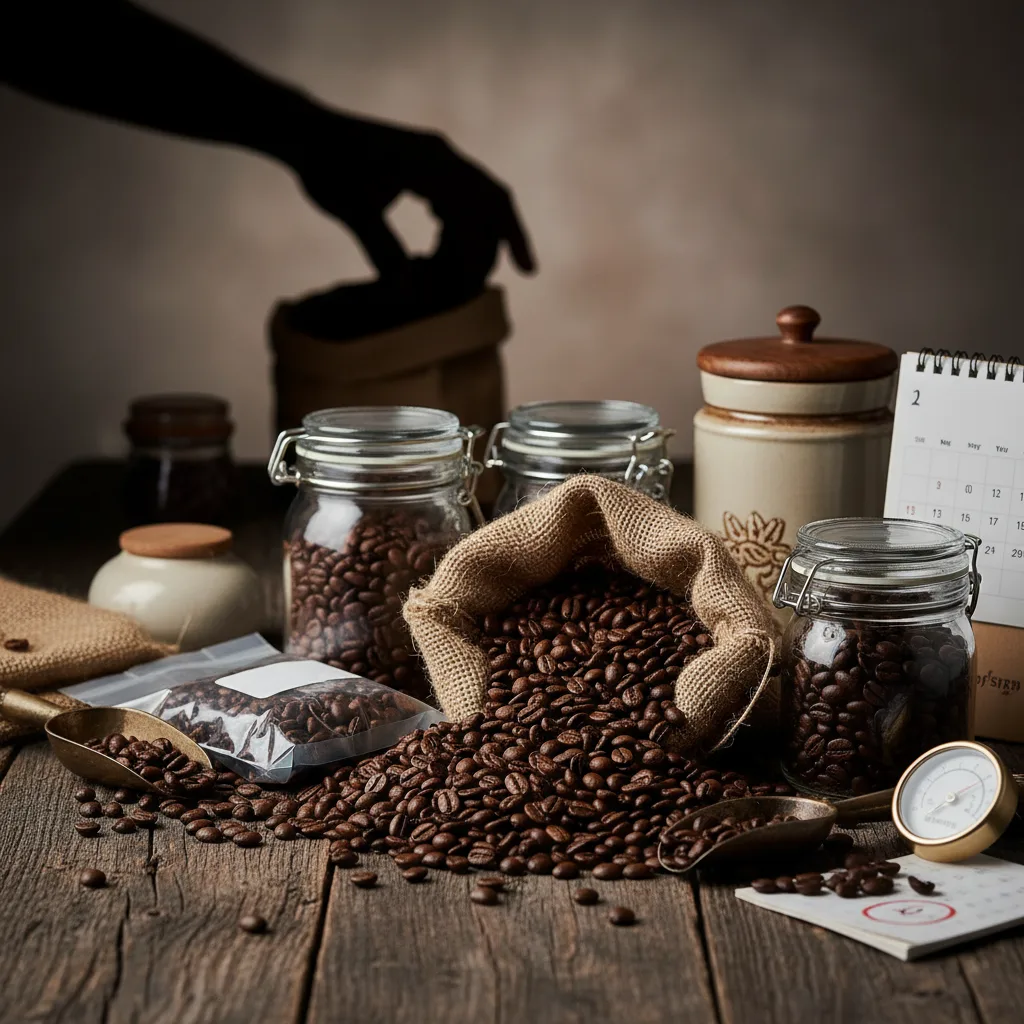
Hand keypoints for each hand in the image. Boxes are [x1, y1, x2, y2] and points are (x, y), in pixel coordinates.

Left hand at [293, 111, 534, 287]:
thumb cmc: (326, 169)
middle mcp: (441, 156)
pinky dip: (465, 222)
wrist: (309, 132)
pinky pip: (465, 193)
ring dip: (484, 233)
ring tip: (467, 268)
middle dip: (509, 238)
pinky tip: (447, 244)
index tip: (475, 288)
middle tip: (518, 271)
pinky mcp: (429, 163)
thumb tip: (408, 290)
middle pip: (494, 200)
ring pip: (484, 196)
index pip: (477, 211)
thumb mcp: (351, 211)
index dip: (484, 253)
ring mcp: (438, 157)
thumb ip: (382, 248)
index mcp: (428, 163)